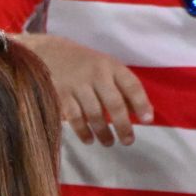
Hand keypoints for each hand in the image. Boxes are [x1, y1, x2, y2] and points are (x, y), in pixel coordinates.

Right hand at [18, 32, 153, 144]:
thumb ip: (123, 88)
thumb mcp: (106, 67)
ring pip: (95, 114)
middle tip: (128, 141)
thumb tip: (144, 113)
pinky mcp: (61, 94)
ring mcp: (78, 85)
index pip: (131, 85)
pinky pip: (75, 118)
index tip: (148, 120)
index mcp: (111, 66)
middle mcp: (96, 74)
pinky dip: (83, 131)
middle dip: (123, 125)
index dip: (141, 103)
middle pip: (114, 103)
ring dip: (104, 132)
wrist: (47, 52)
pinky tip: (89, 139)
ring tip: (109, 142)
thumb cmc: (84, 64)